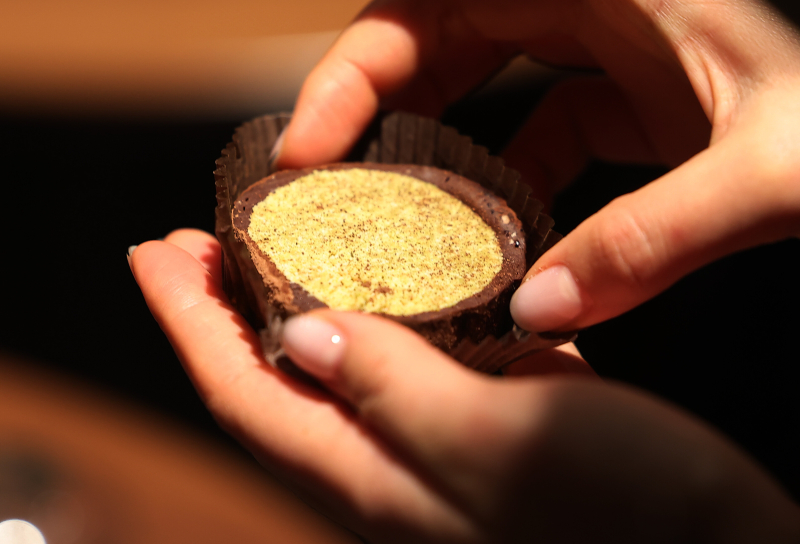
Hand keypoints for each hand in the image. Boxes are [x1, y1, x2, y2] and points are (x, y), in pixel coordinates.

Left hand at [131, 230, 798, 542]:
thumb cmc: (616, 517)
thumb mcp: (490, 443)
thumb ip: (388, 387)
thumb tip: (301, 332)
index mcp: (374, 477)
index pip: (244, 391)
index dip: (188, 322)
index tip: (153, 253)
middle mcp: (390, 463)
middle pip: (274, 380)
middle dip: (221, 311)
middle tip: (191, 245)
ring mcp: (437, 441)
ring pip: (336, 367)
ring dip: (293, 304)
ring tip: (270, 247)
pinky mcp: (486, 419)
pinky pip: (406, 361)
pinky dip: (378, 313)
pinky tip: (383, 279)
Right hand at [276, 0, 799, 332]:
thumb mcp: (771, 166)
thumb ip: (659, 236)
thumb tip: (547, 311)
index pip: (432, 5)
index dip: (355, 67)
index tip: (310, 145)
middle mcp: (593, 5)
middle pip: (438, 37)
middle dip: (376, 109)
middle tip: (332, 192)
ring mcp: (610, 48)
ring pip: (483, 79)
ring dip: (438, 145)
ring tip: (401, 218)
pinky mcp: (631, 94)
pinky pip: (542, 124)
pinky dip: (512, 176)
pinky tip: (507, 237)